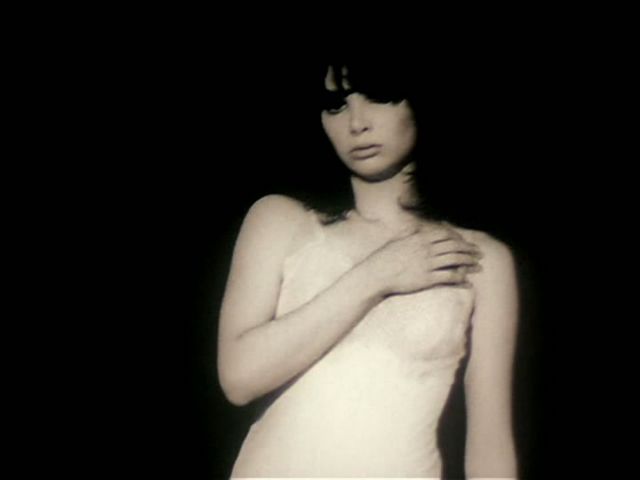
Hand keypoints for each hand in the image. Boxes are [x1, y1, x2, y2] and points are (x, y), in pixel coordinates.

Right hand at [363, 224, 481, 295]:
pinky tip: (467, 281)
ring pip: (455, 260)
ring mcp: (428, 264)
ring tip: (478, 265)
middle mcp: (427, 249)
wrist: (376, 274)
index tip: (465, 242)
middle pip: (454, 247)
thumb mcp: (398, 239)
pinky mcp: (427, 279)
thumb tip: (416, 227)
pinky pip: (448, 277)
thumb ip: (410, 233)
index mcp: (420, 238)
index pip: (446, 235)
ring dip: (468, 262)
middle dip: (468, 249)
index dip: (458, 238)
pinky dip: (460, 278)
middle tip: (478, 253)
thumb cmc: (384, 257)